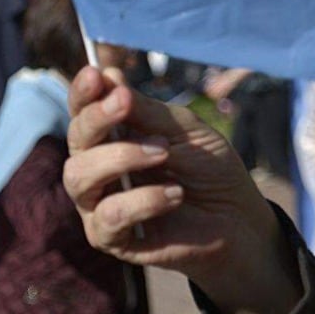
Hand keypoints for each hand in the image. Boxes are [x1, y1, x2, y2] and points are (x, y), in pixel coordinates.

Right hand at [64, 66, 300, 313]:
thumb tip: (108, 75)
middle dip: (97, 118)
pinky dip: (143, 200)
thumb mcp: (185, 131)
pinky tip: (175, 195)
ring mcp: (100, 205)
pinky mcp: (112, 238)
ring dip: (121, 157)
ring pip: (79, 177)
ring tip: (164, 154)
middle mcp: (98, 169)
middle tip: (125, 104)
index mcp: (113, 138)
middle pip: (75, 141)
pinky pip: (109, 216)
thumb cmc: (210, 169)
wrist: (239, 218)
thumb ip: (147, 111)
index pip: (83, 112)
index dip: (83, 92)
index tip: (96, 75)